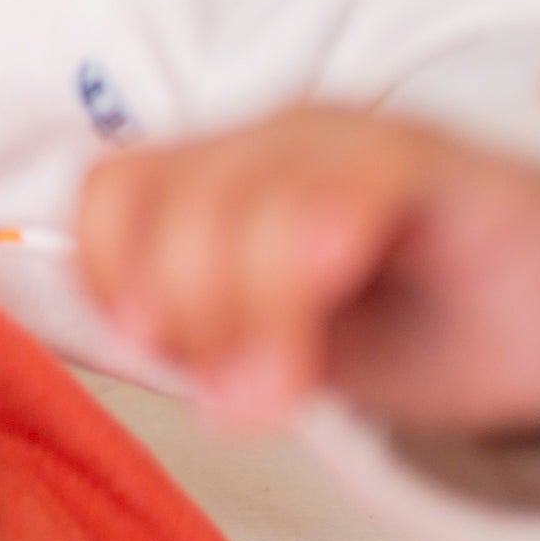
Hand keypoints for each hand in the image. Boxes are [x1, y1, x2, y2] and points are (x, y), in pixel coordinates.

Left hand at [78, 106, 539, 434]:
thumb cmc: (427, 326)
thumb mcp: (290, 350)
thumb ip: (208, 340)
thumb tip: (140, 349)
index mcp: (221, 176)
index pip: (107, 193)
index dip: (106, 275)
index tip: (153, 351)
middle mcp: (273, 142)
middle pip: (165, 204)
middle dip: (185, 318)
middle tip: (238, 399)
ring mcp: (351, 142)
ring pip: (247, 202)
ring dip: (251, 313)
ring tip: (285, 393)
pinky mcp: (433, 159)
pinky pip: (354, 179)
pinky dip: (319, 238)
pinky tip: (332, 283)